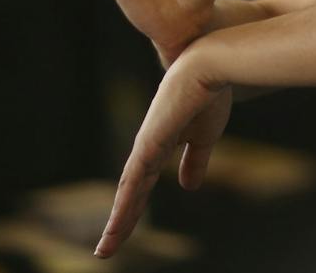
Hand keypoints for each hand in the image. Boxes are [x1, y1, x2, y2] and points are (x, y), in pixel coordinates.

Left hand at [95, 51, 229, 258]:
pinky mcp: (148, 146)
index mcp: (160, 146)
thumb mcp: (205, 136)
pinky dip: (123, 208)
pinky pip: (132, 184)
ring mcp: (145, 148)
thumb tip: (189, 187)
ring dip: (117, 223)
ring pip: (127, 194)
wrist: (208, 66)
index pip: (142, 184)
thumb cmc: (210, 94)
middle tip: (106, 249)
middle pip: (130, 193)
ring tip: (105, 250)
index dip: (133, 208)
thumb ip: (195, 161)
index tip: (122, 229)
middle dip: (121, 221)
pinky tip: (115, 227)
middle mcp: (147, 149)